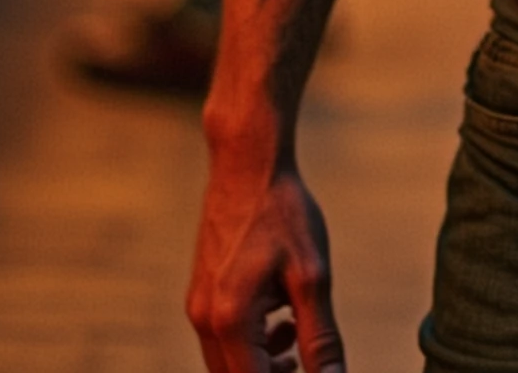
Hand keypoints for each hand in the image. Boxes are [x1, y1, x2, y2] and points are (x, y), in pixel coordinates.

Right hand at [188, 156, 343, 372]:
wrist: (248, 164)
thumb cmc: (283, 212)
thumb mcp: (312, 275)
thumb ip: (320, 337)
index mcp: (230, 321)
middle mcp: (204, 321)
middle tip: (309, 362)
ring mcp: (198, 307)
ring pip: (227, 364)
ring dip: (262, 366)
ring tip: (296, 336)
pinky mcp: (201, 294)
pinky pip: (222, 340)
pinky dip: (252, 345)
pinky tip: (281, 317)